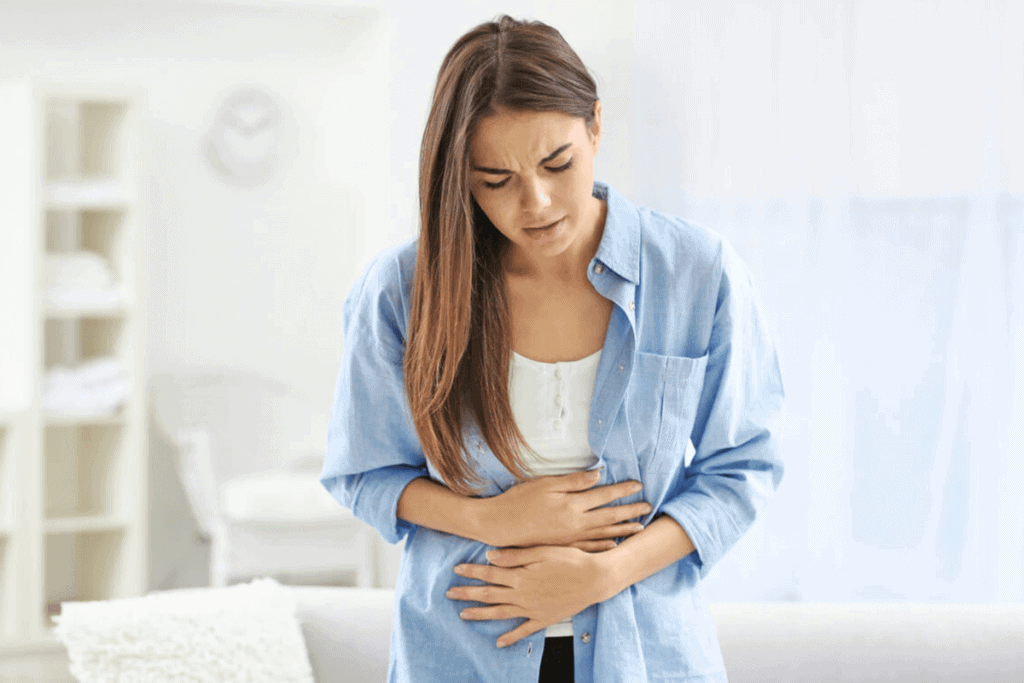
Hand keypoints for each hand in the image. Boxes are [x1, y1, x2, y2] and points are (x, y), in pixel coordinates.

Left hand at [447, 545, 617, 647]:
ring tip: (464, 615)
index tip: (457, 569)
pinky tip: (499, 642)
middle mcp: (523, 594)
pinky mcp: (544, 618)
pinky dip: (511, 637)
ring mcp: (533, 609)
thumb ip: (515, 555)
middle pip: (490, 595)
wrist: (595, 578)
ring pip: (501, 613)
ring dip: (481, 614)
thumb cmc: (571, 559)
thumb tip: (489, 556)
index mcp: (521, 576)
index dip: (472, 571)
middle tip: (450, 593)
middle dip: (468, 594)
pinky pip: (524, 630)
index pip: (490, 573)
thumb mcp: (542, 551)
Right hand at [477, 470, 651, 548]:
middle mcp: (575, 523)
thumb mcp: (545, 484)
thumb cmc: (519, 500)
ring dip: (623, 530)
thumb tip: (598, 475)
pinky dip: (604, 547)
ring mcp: (570, 538)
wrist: (500, 525)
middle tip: (648, 507)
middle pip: (609, 516)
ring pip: (603, 534)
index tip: (638, 485)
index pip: (604, 495)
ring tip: (639, 527)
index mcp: (572, 504)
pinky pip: (589, 548)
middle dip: (630, 511)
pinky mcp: (562, 547)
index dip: (622, 490)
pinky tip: (614, 546)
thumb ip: (573, 481)